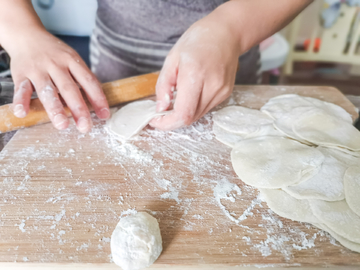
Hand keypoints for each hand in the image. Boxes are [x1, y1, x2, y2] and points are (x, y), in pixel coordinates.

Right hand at [10, 29, 109, 132]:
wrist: (26, 35)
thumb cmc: (55, 53)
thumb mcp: (72, 59)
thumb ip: (82, 79)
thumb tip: (97, 104)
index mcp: (72, 61)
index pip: (89, 81)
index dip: (98, 99)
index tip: (104, 116)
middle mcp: (56, 64)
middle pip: (69, 88)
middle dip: (79, 109)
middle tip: (85, 127)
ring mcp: (37, 69)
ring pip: (47, 91)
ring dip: (55, 109)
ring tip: (62, 125)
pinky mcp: (20, 74)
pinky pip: (21, 89)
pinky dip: (21, 101)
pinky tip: (23, 113)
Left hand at [150, 13, 240, 130]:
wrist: (227, 33)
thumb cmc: (197, 41)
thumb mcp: (172, 58)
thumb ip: (164, 85)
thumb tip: (160, 108)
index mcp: (195, 74)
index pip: (183, 114)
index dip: (167, 123)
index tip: (155, 120)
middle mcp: (212, 86)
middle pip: (190, 119)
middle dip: (173, 120)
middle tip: (162, 111)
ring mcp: (221, 91)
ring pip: (198, 116)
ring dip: (184, 113)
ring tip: (177, 98)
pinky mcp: (226, 94)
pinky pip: (206, 108)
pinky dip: (194, 107)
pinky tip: (191, 92)